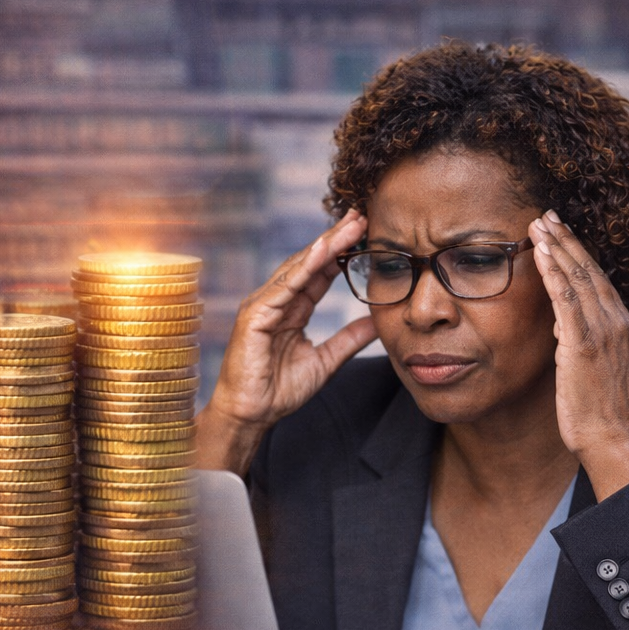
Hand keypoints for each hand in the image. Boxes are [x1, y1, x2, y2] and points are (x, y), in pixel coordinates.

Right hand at [199, 209, 376, 472]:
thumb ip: (349, 340)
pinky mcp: (254, 315)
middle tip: (362, 215)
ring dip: (325, 245)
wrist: (250, 414)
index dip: (341, 253)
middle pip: (309, 263)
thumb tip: (378, 321)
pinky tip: (323, 251)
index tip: (367, 234)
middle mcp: (275, 301)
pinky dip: (303, 267)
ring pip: (297, 268)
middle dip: (335, 239)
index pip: (319, 274)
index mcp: (290, 310)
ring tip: (350, 226)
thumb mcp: (325, 362)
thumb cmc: (277, 391)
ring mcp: (262, 305)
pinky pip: (283, 286)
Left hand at [530, 210, 628, 496]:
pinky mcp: (584, 343)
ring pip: (579, 278)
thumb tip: (560, 329)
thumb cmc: (597, 409)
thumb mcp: (592, 367)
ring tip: (538, 224)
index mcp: (621, 327)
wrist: (610, 437)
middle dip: (567, 240)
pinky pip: (567, 299)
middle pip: (590, 271)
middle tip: (546, 215)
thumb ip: (579, 341)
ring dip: (557, 247)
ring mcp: (603, 331)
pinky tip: (539, 253)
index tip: (560, 232)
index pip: (599, 280)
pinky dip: (553, 273)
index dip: (578, 254)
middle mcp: (617, 322)